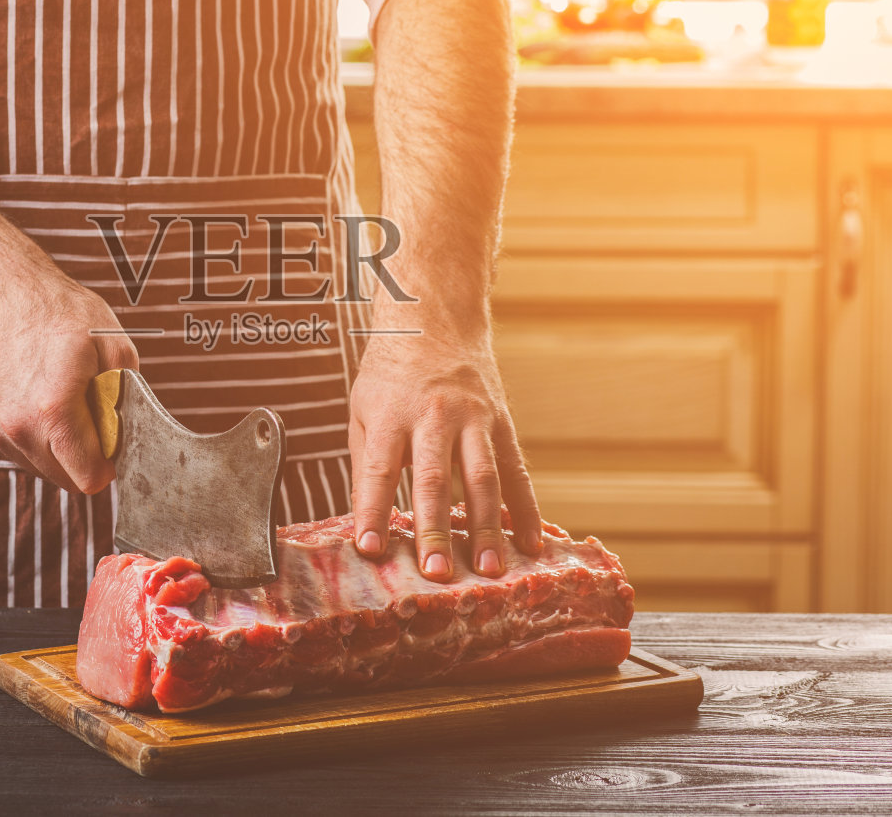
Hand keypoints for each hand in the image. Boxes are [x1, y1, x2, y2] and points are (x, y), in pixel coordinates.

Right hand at [0, 254, 138, 494]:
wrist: (1, 294)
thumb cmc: (59, 313)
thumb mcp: (114, 345)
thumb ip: (128, 398)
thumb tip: (130, 433)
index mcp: (54, 410)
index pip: (89, 478)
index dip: (109, 464)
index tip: (112, 440)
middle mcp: (19, 427)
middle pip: (68, 480)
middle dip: (87, 457)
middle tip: (91, 415)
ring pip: (44, 469)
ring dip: (61, 450)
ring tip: (64, 404)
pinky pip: (23, 454)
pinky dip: (39, 439)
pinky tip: (40, 403)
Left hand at [348, 326, 541, 580]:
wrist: (435, 318)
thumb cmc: (390, 373)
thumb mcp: (363, 409)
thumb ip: (366, 464)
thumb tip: (367, 522)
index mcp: (391, 414)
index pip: (379, 470)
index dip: (373, 511)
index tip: (370, 550)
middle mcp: (433, 416)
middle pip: (434, 479)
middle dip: (436, 530)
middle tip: (436, 572)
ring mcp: (473, 418)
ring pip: (482, 479)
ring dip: (485, 528)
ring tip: (488, 570)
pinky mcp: (501, 422)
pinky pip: (516, 471)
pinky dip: (525, 509)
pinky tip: (529, 543)